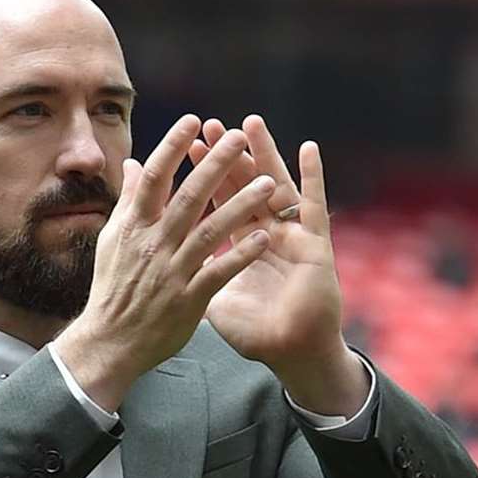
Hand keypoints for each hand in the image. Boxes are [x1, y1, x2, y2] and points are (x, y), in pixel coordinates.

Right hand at [55, 115, 275, 410]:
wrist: (111, 341)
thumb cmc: (113, 289)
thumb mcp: (112, 241)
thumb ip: (128, 201)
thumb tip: (134, 163)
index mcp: (133, 226)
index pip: (155, 178)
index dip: (173, 146)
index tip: (194, 121)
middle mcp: (153, 244)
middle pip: (188, 196)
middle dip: (216, 164)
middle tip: (240, 137)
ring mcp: (172, 271)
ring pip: (210, 231)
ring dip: (241, 205)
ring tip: (269, 184)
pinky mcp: (188, 299)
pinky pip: (220, 272)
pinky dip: (241, 255)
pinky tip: (264, 239)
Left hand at [188, 116, 367, 415]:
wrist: (289, 353)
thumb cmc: (254, 332)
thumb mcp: (212, 299)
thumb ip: (192, 274)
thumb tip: (164, 264)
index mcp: (241, 245)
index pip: (218, 202)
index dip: (204, 176)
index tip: (187, 147)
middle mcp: (266, 233)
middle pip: (244, 187)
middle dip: (226, 157)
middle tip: (211, 126)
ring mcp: (291, 235)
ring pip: (275, 186)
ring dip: (263, 155)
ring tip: (250, 124)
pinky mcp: (314, 244)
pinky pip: (314, 205)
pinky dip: (313, 177)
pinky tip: (308, 149)